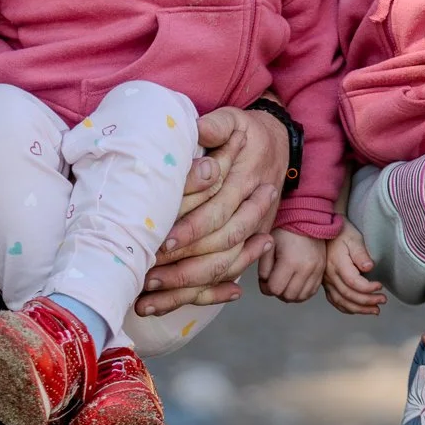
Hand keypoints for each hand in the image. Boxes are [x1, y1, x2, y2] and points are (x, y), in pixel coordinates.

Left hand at [134, 106, 288, 317]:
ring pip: (222, 270)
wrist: (279, 145)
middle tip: (145, 276)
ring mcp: (252, 234)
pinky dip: (199, 296)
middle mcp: (252, 213)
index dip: (190, 229)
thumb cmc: (247, 131)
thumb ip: (218, 125)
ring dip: (184, 288)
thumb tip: (200, 131)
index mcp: (245, 183)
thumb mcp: (235, 119)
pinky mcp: (246, 247)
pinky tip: (167, 305)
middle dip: (182, 266)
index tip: (160, 240)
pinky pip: (224, 277)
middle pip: (219, 249)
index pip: (218, 212)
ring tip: (146, 300)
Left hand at [259, 228, 324, 302]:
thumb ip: (263, 267)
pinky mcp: (322, 272)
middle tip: (273, 281)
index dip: (265, 287)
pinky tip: (294, 285)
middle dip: (277, 292)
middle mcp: (306, 269)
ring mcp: (317, 271)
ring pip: (300, 298)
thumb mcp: (269, 245)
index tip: (264, 279)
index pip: (275, 289)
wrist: (307, 220)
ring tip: (283, 283)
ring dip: (289, 295)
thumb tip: (265, 284)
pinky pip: (311, 292)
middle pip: (288, 296)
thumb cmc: (285, 230)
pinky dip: (301, 293)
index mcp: (290, 261)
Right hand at [321, 222, 385, 315]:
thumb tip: (369, 267)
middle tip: (383, 300)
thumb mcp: (354, 238)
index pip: (353, 282)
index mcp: (337, 264)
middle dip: (367, 301)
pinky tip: (358, 309)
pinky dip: (347, 308)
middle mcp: (330, 275)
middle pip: (348, 295)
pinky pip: (335, 300)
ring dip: (359, 309)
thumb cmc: (342, 233)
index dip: (368, 288)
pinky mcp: (326, 283)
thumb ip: (361, 253)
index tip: (380, 286)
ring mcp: (327, 281)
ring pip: (341, 301)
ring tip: (375, 310)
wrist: (324, 230)